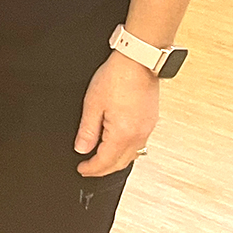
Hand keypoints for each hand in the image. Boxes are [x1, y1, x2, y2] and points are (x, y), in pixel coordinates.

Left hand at [76, 51, 159, 176]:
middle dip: (103, 169)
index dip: (92, 168)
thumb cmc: (116, 77)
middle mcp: (139, 135)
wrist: (138, 62)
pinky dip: (126, 150)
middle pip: (120, 163)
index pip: (105, 161)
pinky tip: (118, 145)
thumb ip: (87, 129)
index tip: (82, 170)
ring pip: (132, 156)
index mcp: (123, 134)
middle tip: (89, 169)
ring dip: (116, 161)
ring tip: (101, 160)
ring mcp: (148, 129)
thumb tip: (82, 148)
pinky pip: (139, 145)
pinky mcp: (151, 121)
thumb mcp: (93, 103)